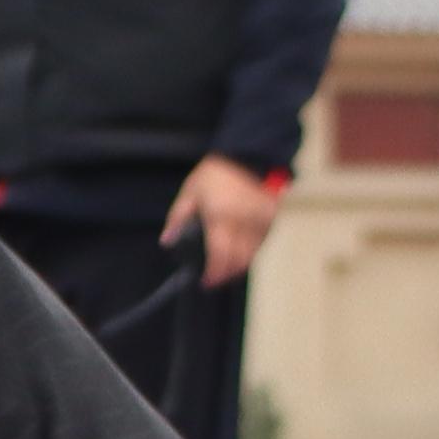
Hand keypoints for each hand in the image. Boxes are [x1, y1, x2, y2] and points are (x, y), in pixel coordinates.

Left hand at [164, 157, 286, 289]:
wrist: (247, 156)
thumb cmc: (215, 174)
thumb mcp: (189, 193)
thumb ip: (177, 218)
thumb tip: (166, 241)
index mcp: (221, 217)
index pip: (220, 255)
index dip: (214, 273)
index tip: (206, 282)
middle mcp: (243, 222)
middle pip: (239, 260)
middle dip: (226, 274)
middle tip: (214, 279)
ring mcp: (260, 221)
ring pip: (252, 254)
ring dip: (239, 265)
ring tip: (225, 269)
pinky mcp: (271, 218)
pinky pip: (261, 243)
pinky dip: (250, 252)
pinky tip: (239, 254)